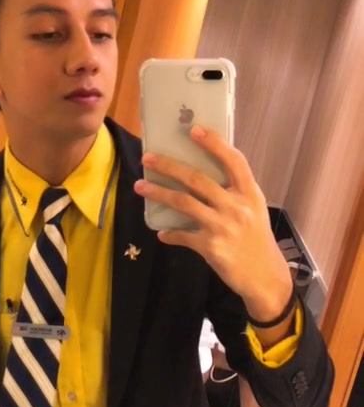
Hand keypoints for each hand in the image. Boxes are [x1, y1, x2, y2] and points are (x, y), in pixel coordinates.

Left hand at [134, 126, 292, 319]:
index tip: (194, 130)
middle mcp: (236, 206)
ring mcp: (222, 226)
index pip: (233, 161)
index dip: (214, 143)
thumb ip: (234, 192)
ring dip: (158, 194)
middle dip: (169, 166)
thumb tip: (202, 177)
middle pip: (197, 179)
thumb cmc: (256, 239)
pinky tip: (162, 233)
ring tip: (140, 187)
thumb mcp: (254, 210)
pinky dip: (170, 233)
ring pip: (184, 203)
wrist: (265, 276)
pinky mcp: (211, 247)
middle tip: (148, 158)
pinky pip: (183, 235)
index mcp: (249, 193)